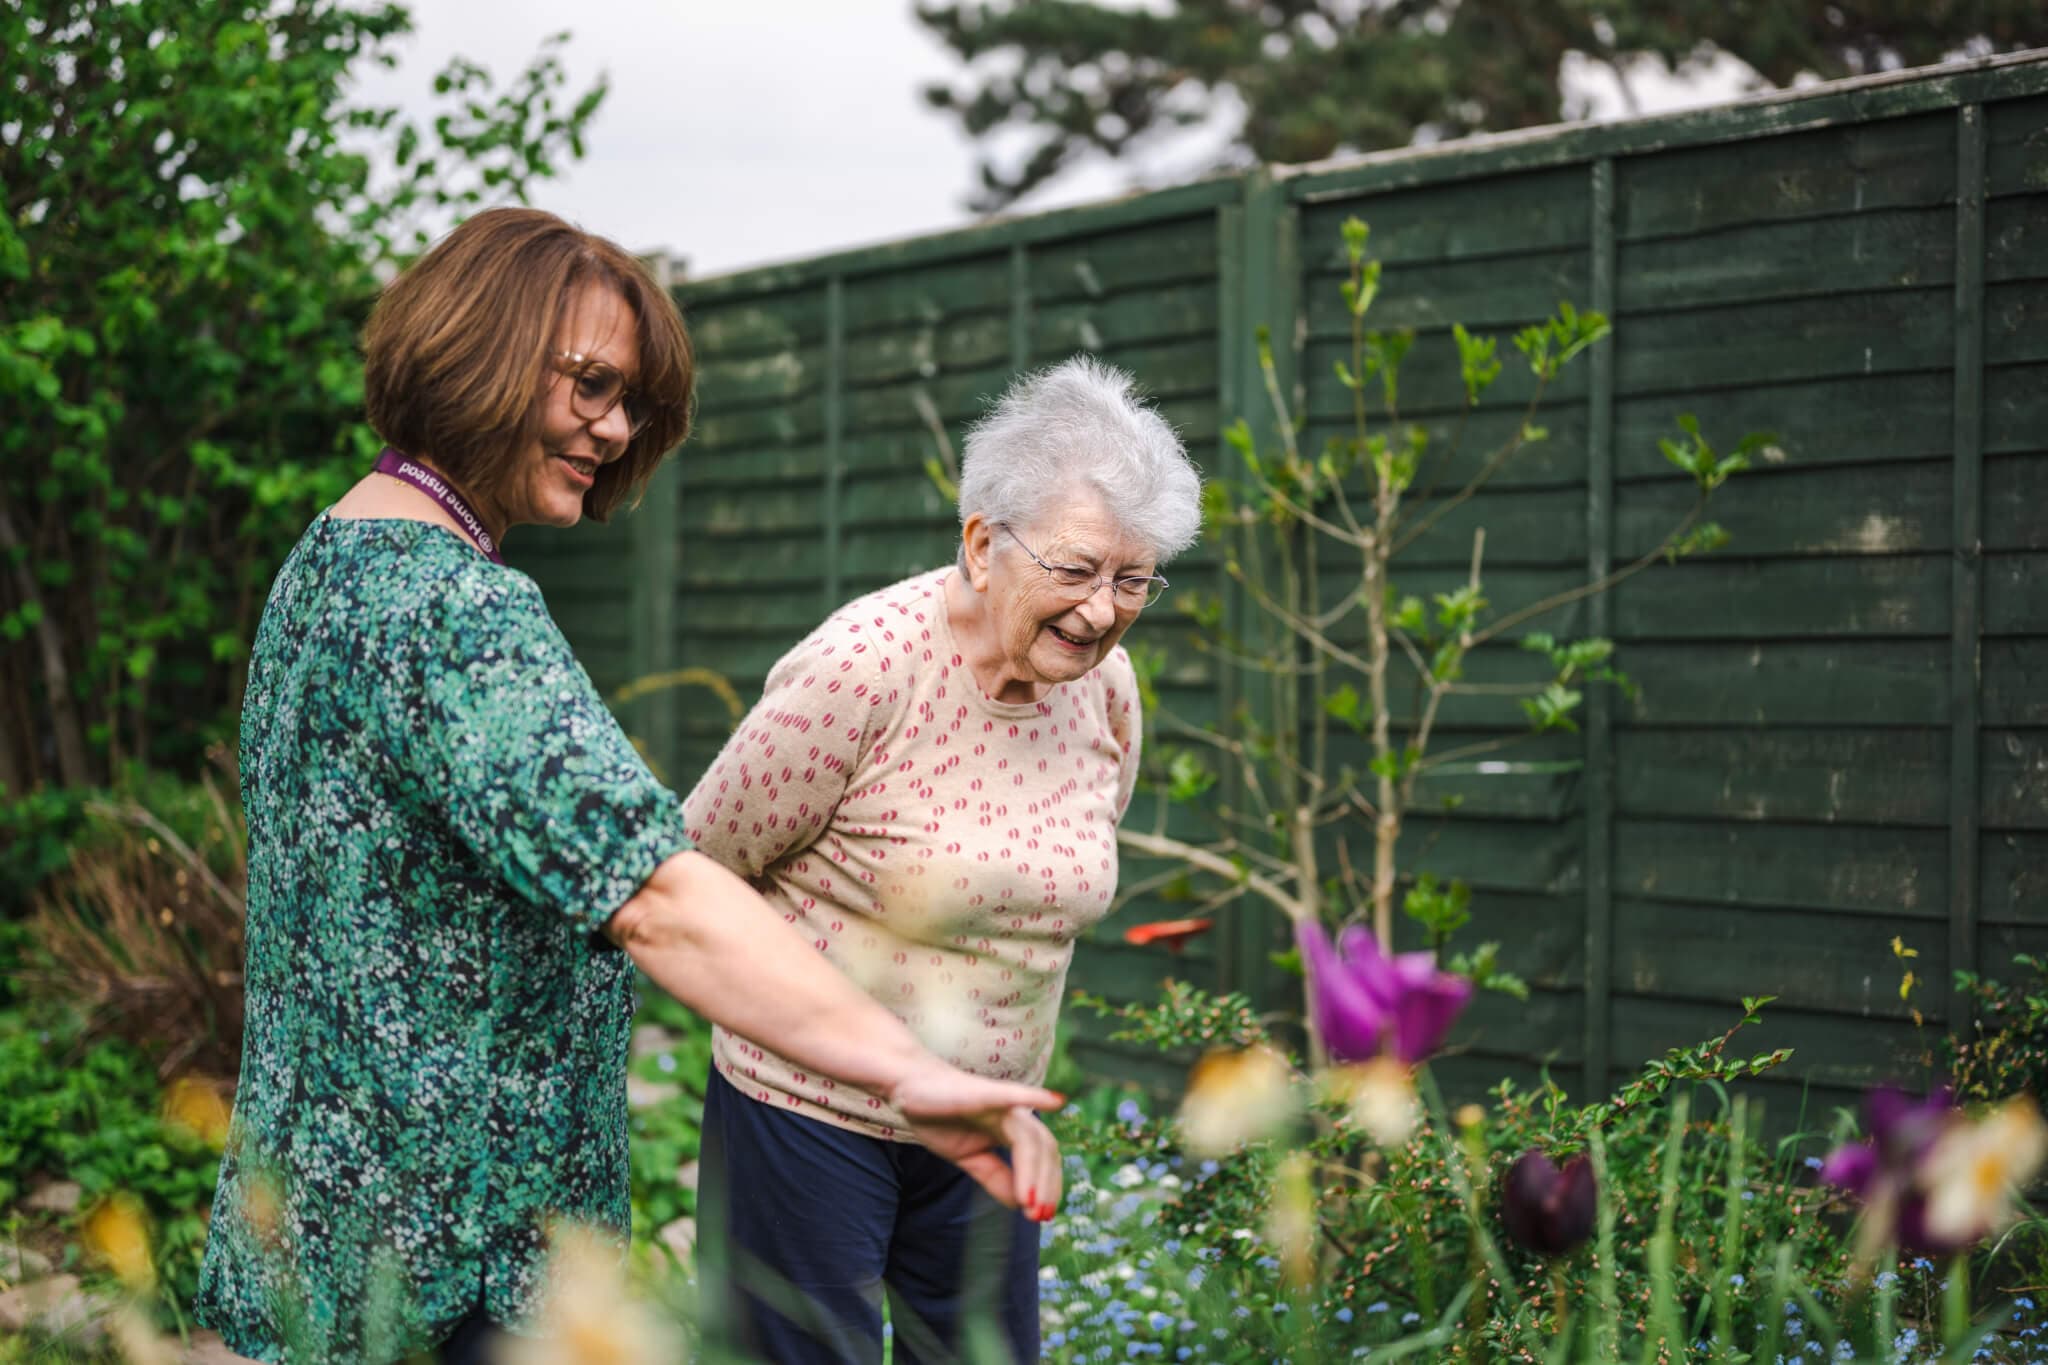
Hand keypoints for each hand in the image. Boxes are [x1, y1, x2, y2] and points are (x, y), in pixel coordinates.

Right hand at [889, 1063, 1064, 1220]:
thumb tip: (1020, 1205)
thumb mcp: (969, 1158)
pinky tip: (1056, 1101)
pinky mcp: (983, 1092)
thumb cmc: (939, 1117)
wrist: (909, 1088)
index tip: (1041, 1217)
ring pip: (1029, 1137)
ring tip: (1029, 1201)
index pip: (1043, 1160)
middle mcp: (1014, 1115)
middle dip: (1045, 1185)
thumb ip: (995, 1177)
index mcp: (1013, 1131)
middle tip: (1038, 1216)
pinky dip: (1034, 1097)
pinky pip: (1011, 1095)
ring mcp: (1001, 1103)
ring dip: (1034, 1170)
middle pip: (1044, 1150)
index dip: (1046, 1188)